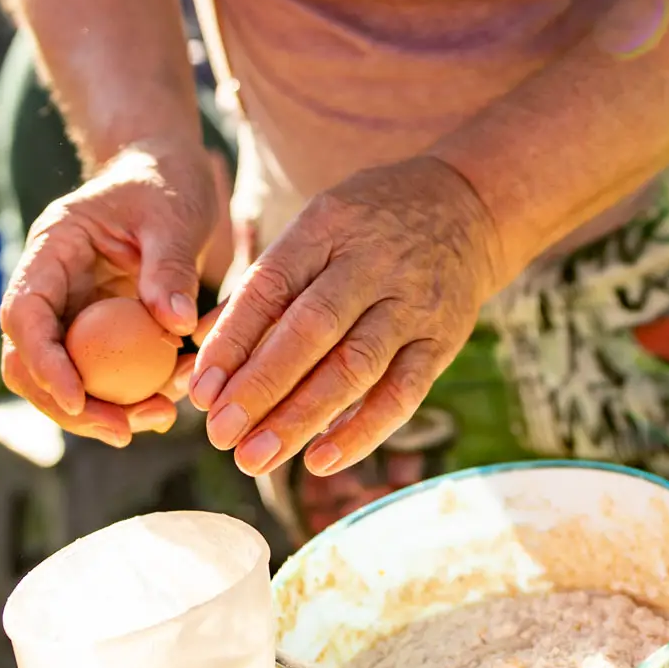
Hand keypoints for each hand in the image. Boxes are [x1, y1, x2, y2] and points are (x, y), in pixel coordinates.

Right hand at [0, 139, 221, 447]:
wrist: (168, 173)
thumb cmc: (166, 183)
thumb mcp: (173, 216)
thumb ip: (171, 266)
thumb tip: (177, 325)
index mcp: (51, 248)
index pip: (24, 314)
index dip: (43, 362)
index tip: (80, 399)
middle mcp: (49, 284)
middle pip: (29, 361)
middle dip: (70, 405)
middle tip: (126, 430)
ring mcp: (69, 310)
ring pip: (61, 379)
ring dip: (100, 411)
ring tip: (159, 417)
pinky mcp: (94, 329)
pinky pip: (99, 374)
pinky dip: (127, 395)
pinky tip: (168, 400)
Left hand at [186, 156, 505, 478]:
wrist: (468, 207)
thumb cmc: (369, 224)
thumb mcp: (316, 227)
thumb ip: (265, 285)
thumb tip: (201, 345)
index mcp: (326, 227)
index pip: (271, 287)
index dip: (232, 341)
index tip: (200, 391)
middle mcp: (371, 263)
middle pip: (311, 331)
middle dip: (261, 387)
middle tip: (220, 436)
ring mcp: (411, 303)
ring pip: (354, 367)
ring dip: (301, 418)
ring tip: (256, 458)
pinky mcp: (442, 340)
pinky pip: (403, 393)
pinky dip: (363, 431)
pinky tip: (321, 460)